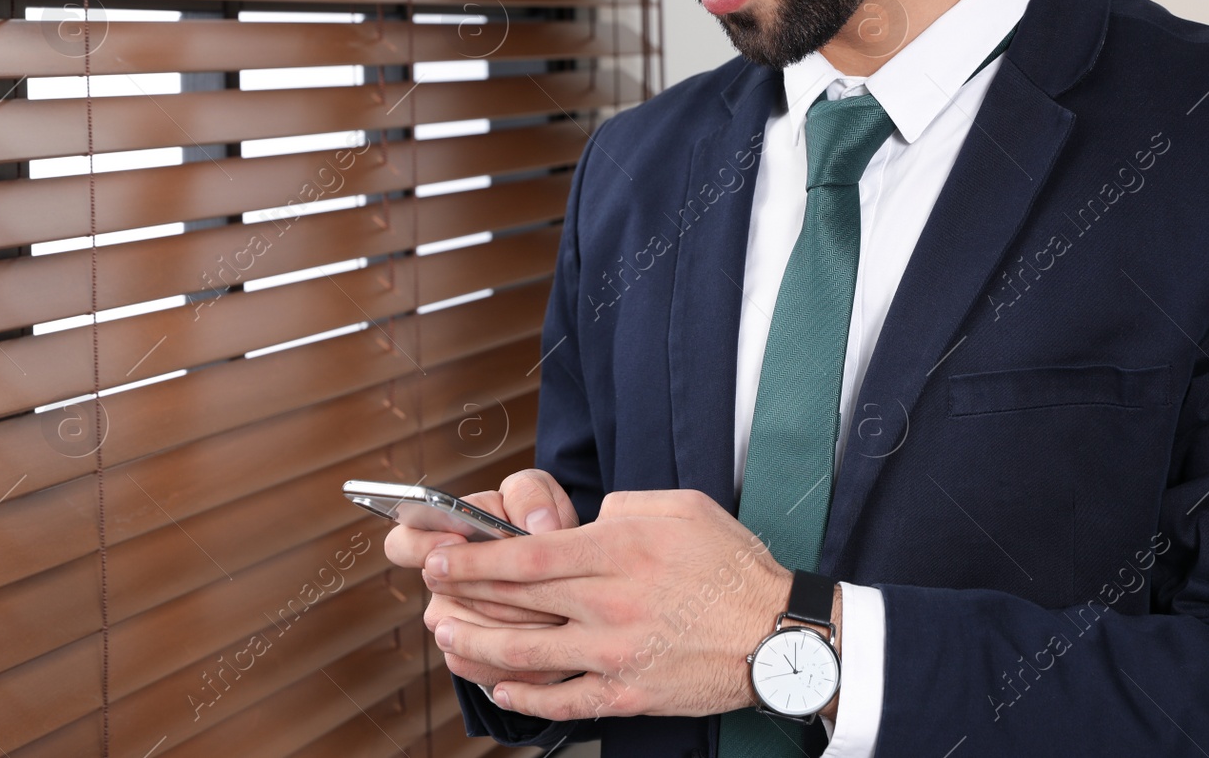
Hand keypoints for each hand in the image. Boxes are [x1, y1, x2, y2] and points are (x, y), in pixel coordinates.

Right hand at [383, 469, 580, 687]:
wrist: (560, 570)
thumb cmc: (535, 521)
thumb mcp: (535, 495)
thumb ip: (530, 496)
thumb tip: (536, 525)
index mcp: (438, 535)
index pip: (402, 545)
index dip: (422, 545)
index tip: (456, 540)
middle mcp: (437, 584)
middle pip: (446, 596)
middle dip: (495, 589)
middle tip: (539, 585)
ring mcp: (450, 624)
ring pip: (471, 636)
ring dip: (518, 625)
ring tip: (559, 614)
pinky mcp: (472, 658)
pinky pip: (488, 667)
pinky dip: (525, 659)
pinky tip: (558, 643)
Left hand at [421, 488, 792, 720]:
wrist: (777, 635)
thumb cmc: (733, 565)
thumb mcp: (683, 507)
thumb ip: (624, 507)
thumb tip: (586, 520)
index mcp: (619, 551)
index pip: (526, 555)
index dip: (474, 558)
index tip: (442, 554)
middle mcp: (608, 603)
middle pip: (517, 600)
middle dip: (464, 592)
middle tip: (431, 584)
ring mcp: (615, 653)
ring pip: (526, 655)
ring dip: (477, 646)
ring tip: (447, 635)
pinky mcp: (627, 693)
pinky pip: (562, 701)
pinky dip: (524, 697)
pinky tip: (500, 687)